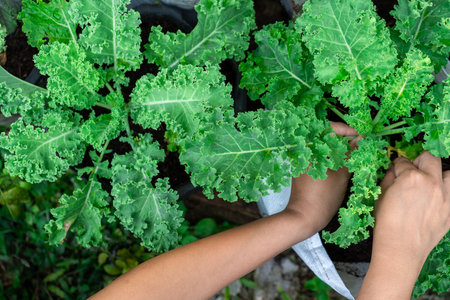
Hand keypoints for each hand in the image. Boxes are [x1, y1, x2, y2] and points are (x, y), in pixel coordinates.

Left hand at [286, 122, 357, 233]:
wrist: (303, 217)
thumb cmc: (323, 196)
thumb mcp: (341, 174)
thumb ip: (351, 154)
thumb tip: (361, 139)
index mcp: (309, 147)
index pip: (329, 128)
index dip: (347, 129)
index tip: (361, 135)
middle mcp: (303, 150)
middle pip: (326, 136)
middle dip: (344, 139)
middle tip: (360, 144)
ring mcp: (302, 159)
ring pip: (323, 147)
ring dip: (339, 148)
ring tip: (355, 154)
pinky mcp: (303, 168)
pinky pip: (319, 156)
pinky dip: (331, 157)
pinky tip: (344, 163)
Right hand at [374, 151, 449, 268]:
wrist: (400, 250)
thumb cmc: (385, 224)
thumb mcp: (380, 196)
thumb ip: (388, 179)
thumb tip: (394, 172)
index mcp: (411, 177)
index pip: (403, 161)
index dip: (397, 165)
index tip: (395, 169)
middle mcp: (431, 183)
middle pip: (430, 159)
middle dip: (419, 162)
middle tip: (413, 171)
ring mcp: (444, 197)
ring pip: (449, 174)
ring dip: (439, 175)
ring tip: (429, 183)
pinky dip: (444, 194)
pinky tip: (434, 200)